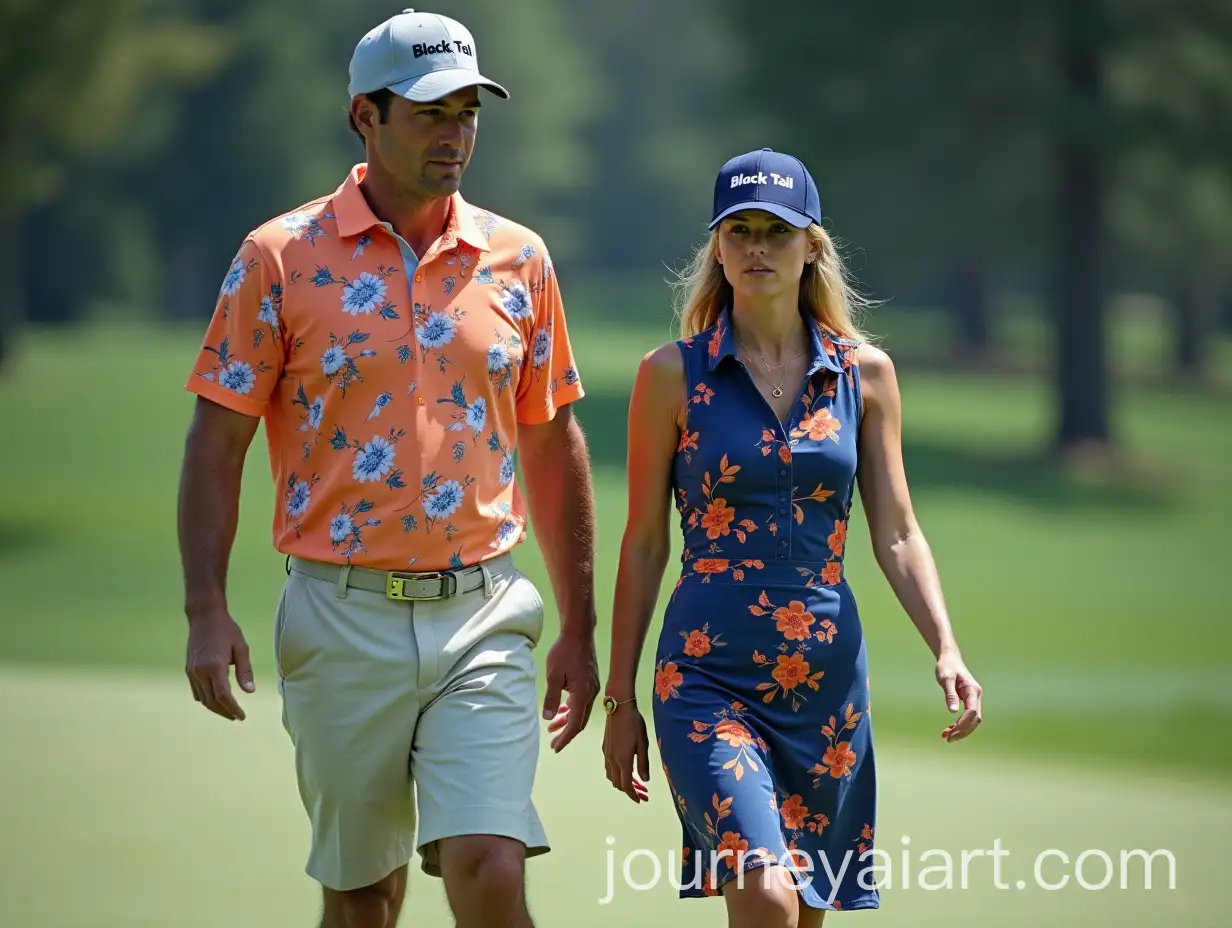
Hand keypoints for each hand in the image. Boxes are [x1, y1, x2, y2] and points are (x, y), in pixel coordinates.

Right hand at [186, 611, 253, 720]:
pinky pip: (196, 691)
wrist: (204, 617)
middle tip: (237, 717)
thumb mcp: (242, 647)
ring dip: (215, 708)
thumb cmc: (226, 630)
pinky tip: (215, 700)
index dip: (233, 709)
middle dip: (224, 712)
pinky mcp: (189, 670)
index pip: (223, 696)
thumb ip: (245, 670)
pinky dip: (206, 699)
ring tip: (228, 712)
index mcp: (215, 666)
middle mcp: (200, 671)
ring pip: (202, 699)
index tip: (242, 717)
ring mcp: (192, 672)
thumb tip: (250, 691)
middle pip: (211, 701)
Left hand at [542, 629, 599, 751]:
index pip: (575, 724)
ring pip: (581, 711)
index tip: (555, 747)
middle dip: (566, 733)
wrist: (579, 633)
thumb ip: (551, 698)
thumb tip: (549, 718)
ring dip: (567, 720)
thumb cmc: (564, 652)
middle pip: (580, 721)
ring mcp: (592, 688)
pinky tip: (562, 710)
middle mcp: (591, 694)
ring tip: (552, 727)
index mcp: (583, 695)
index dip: (565, 737)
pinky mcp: (590, 682)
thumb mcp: (553, 676)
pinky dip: (572, 709)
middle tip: (553, 742)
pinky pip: (582, 702)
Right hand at [602, 703, 649, 802]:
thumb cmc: (634, 723)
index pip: (626, 785)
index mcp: (623, 760)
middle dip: (629, 790)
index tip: (640, 800)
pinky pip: (608, 767)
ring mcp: (606, 754)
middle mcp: (612, 760)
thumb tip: (645, 780)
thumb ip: (643, 763)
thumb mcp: (643, 743)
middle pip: (617, 783)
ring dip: (621, 782)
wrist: (618, 707)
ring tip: (633, 781)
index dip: (633, 795)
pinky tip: (623, 768)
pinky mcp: (604, 748)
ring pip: (611, 776)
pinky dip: (615, 773)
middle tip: (641, 792)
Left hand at [936, 650, 981, 741]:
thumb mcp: (946, 678)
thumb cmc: (947, 666)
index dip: (963, 723)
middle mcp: (976, 696)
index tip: (952, 731)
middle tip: (948, 738)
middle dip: (963, 730)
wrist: (949, 658)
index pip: (972, 711)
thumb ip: (950, 694)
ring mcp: (973, 699)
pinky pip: (967, 717)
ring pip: (972, 720)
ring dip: (961, 730)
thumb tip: (953, 712)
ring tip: (946, 736)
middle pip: (974, 719)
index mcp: (973, 690)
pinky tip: (949, 729)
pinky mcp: (968, 701)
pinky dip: (959, 725)